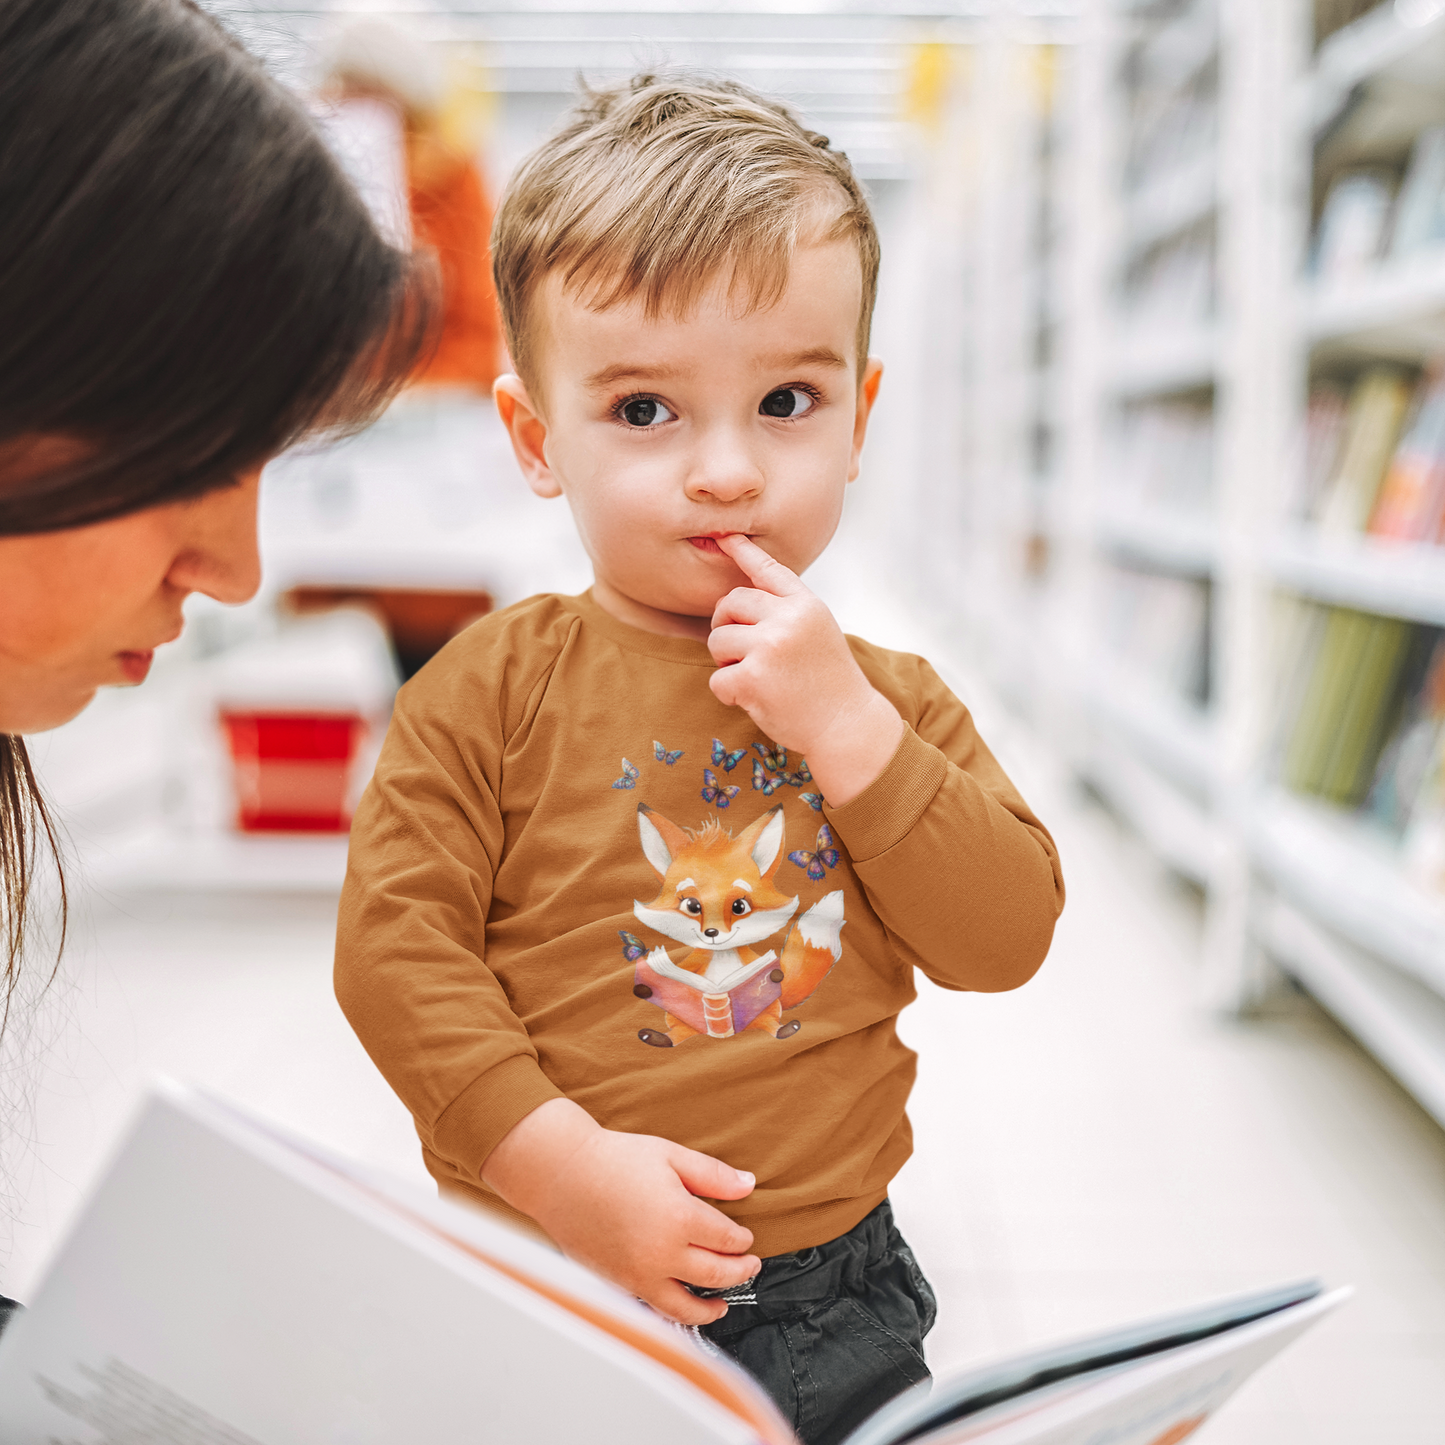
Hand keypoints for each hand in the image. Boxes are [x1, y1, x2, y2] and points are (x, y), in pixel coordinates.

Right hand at [480, 1098, 760, 1324]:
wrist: (562, 1175)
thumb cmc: (612, 1160)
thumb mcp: (670, 1155)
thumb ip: (713, 1175)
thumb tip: (747, 1185)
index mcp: (680, 1217)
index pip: (728, 1239)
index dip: (742, 1239)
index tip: (746, 1237)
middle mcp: (663, 1253)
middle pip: (717, 1274)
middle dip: (739, 1271)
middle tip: (750, 1266)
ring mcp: (640, 1274)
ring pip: (688, 1306)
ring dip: (713, 1307)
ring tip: (723, 1304)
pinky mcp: (621, 1285)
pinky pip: (656, 1309)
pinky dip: (677, 1314)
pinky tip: (683, 1306)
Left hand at [709, 533, 903, 807]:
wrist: (846, 724)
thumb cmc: (828, 682)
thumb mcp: (818, 632)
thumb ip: (787, 612)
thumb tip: (738, 598)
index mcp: (806, 605)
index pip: (769, 571)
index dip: (743, 551)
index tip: (724, 536)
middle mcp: (789, 619)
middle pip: (730, 604)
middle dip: (724, 626)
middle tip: (738, 651)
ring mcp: (770, 646)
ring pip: (717, 641)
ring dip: (725, 663)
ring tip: (753, 678)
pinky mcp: (753, 677)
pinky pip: (717, 678)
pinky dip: (728, 693)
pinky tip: (752, 699)